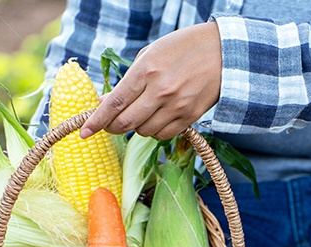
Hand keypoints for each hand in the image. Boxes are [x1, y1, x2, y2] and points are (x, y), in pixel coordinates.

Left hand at [80, 22, 222, 140]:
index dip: (97, 120)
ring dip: (136, 127)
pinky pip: (164, 134)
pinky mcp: (190, 117)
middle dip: (113, 127)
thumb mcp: (152, 54)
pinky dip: (155, 131)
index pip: (115, 103)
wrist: (225, 53)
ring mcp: (177, 106)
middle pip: (127, 122)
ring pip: (145, 131)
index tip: (84, 132)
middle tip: (110, 124)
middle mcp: (161, 91)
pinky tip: (157, 118)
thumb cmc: (184, 48)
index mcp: (147, 70)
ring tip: (141, 113)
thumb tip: (107, 103)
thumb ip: (129, 79)